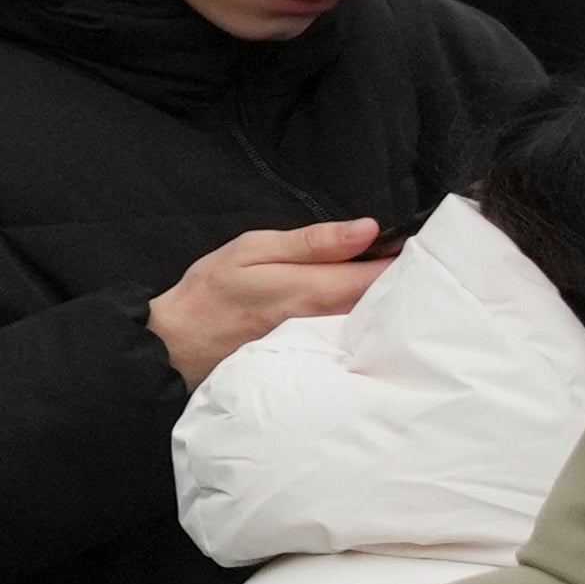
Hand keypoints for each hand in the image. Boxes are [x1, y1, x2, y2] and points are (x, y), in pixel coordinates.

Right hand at [149, 219, 385, 389]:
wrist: (181, 346)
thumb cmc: (213, 293)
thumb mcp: (253, 249)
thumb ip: (313, 241)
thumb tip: (368, 230)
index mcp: (320, 290)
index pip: (388, 272)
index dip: (402, 252)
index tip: (403, 237)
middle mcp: (334, 321)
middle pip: (390, 296)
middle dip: (399, 274)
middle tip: (395, 251)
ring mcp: (332, 342)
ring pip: (377, 314)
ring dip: (385, 294)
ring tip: (378, 273)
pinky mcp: (323, 354)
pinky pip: (359, 330)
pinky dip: (367, 313)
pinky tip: (360, 303)